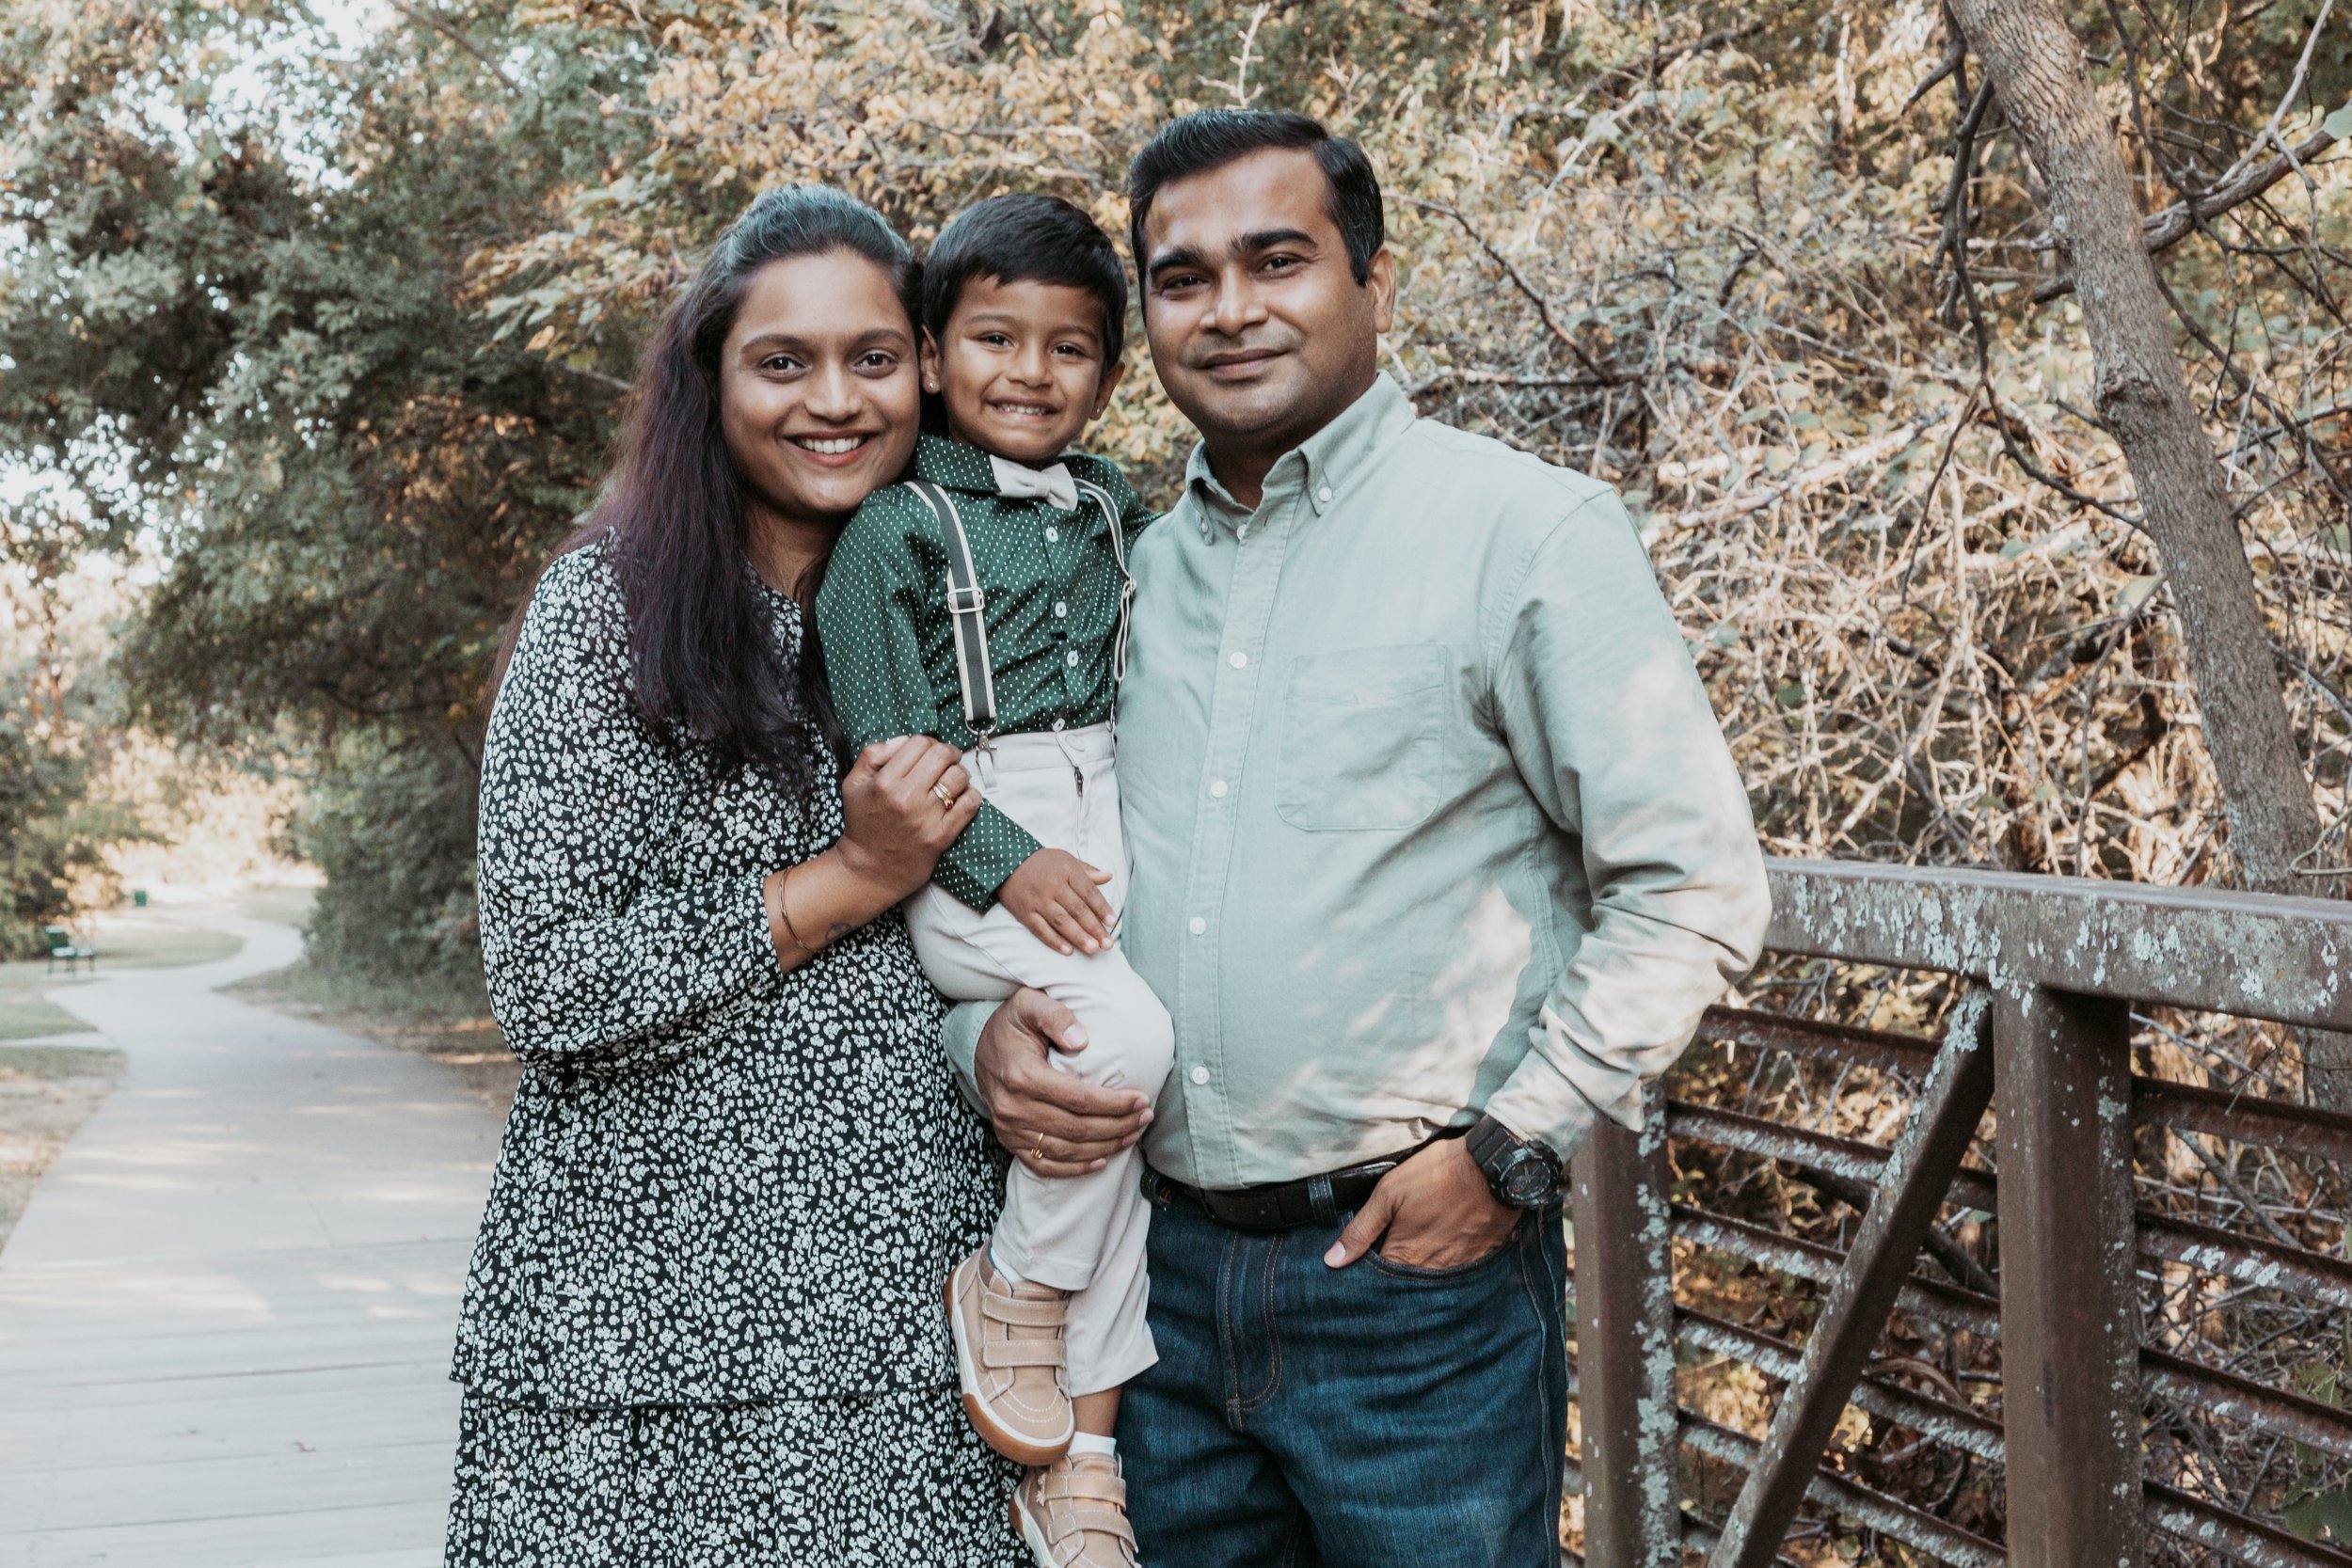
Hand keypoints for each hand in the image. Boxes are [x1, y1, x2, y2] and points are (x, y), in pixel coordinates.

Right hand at [836, 737, 978, 901]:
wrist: (869, 869)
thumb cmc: (863, 823)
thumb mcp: (853, 784)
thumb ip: (872, 755)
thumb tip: (903, 740)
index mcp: (884, 782)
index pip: (919, 743)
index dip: (927, 743)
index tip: (928, 752)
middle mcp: (905, 798)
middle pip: (942, 755)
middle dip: (948, 753)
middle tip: (946, 761)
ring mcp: (926, 818)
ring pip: (958, 777)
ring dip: (959, 773)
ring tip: (952, 781)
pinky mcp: (941, 836)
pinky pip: (970, 804)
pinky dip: (970, 796)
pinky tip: (960, 798)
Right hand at [975, 988, 1151, 1177]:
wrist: (976, 1047)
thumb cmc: (1011, 1024)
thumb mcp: (1029, 1005)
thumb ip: (1055, 1015)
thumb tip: (1081, 1039)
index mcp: (1022, 1076)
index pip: (1078, 1099)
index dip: (1113, 1103)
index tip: (1141, 1098)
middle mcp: (1013, 1107)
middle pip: (1076, 1128)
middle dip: (1117, 1125)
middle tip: (1145, 1117)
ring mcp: (1010, 1128)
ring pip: (1065, 1150)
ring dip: (1104, 1147)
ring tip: (1132, 1135)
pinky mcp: (1009, 1141)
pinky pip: (1043, 1165)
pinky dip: (1074, 1169)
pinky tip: (1101, 1162)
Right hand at [998, 849, 1115, 955]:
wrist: (1006, 862)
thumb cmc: (1042, 862)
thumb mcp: (1066, 859)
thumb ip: (1087, 871)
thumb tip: (1109, 876)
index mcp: (1066, 870)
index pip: (1088, 892)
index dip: (1101, 908)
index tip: (1112, 922)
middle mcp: (1052, 886)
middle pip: (1077, 909)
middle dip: (1094, 928)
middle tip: (1107, 944)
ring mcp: (1038, 900)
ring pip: (1061, 921)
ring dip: (1078, 937)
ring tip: (1093, 949)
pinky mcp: (1025, 912)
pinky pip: (1040, 929)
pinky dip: (1054, 941)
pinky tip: (1068, 951)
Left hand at [1323, 1139, 1519, 1269]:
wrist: (1493, 1167)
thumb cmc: (1437, 1175)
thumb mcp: (1389, 1193)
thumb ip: (1361, 1230)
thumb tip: (1332, 1261)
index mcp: (1405, 1256)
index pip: (1380, 1280)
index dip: (1370, 1274)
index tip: (1364, 1266)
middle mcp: (1432, 1270)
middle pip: (1407, 1282)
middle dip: (1397, 1276)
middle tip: (1395, 1253)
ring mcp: (1460, 1266)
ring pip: (1433, 1279)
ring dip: (1423, 1270)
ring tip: (1420, 1249)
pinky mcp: (1481, 1257)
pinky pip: (1459, 1270)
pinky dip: (1449, 1263)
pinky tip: (1446, 1245)